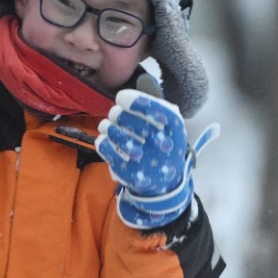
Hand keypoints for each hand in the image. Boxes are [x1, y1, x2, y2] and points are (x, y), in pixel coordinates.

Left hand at [96, 90, 218, 229]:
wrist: (164, 184)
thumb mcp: (170, 129)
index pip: (155, 110)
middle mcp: (161, 145)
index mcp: (175, 130)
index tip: (121, 97)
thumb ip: (157, 110)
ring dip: (107, 126)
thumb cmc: (163, 147)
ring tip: (108, 125)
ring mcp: (143, 159)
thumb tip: (132, 93)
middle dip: (117, 113)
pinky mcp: (127, 171)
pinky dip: (102, 141)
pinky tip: (106, 139)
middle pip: (127, 120)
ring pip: (113, 132)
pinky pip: (106, 148)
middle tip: (115, 114)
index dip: (134, 101)